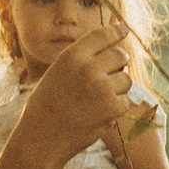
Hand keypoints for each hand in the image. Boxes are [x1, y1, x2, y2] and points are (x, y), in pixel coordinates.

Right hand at [23, 20, 140, 162]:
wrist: (42, 137)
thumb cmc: (47, 105)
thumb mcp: (58, 72)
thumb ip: (81, 60)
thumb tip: (111, 48)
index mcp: (72, 56)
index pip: (102, 35)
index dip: (116, 31)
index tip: (124, 30)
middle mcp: (88, 67)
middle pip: (120, 55)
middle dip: (120, 63)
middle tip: (112, 72)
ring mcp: (102, 87)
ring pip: (126, 79)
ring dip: (117, 88)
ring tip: (97, 100)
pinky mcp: (113, 107)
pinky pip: (125, 101)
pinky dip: (116, 108)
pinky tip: (98, 114)